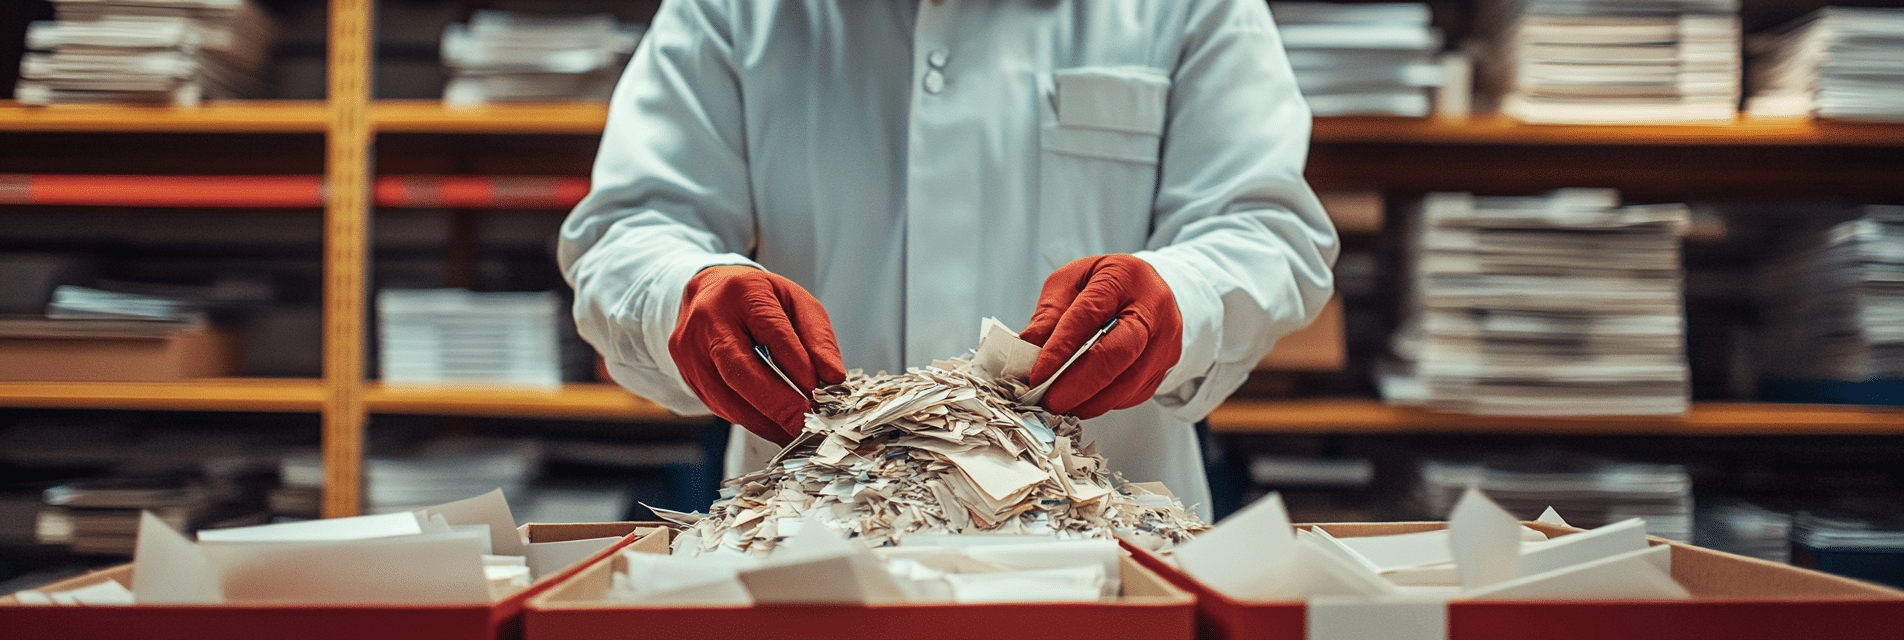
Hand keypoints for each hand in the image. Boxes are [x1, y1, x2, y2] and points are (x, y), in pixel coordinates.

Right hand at [668, 265, 844, 443]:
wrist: (709, 292)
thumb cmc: (757, 298)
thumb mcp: (795, 303)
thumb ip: (817, 337)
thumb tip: (833, 376)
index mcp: (742, 293)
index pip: (771, 332)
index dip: (796, 365)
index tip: (817, 391)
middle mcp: (708, 319)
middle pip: (740, 369)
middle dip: (776, 403)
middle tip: (803, 423)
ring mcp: (690, 347)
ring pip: (725, 395)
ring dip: (762, 420)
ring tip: (792, 430)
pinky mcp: (685, 371)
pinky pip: (717, 404)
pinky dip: (747, 418)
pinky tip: (770, 423)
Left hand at [1018, 255, 1182, 418]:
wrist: (1150, 290)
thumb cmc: (1107, 284)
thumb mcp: (1072, 281)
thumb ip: (1050, 313)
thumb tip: (1028, 348)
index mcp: (1123, 278)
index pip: (1089, 316)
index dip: (1061, 349)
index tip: (1037, 374)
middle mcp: (1152, 309)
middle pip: (1117, 353)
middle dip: (1079, 384)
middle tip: (1050, 400)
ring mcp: (1165, 341)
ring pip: (1128, 382)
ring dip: (1091, 400)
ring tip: (1062, 405)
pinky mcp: (1165, 367)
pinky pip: (1134, 393)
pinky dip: (1105, 402)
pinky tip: (1084, 401)